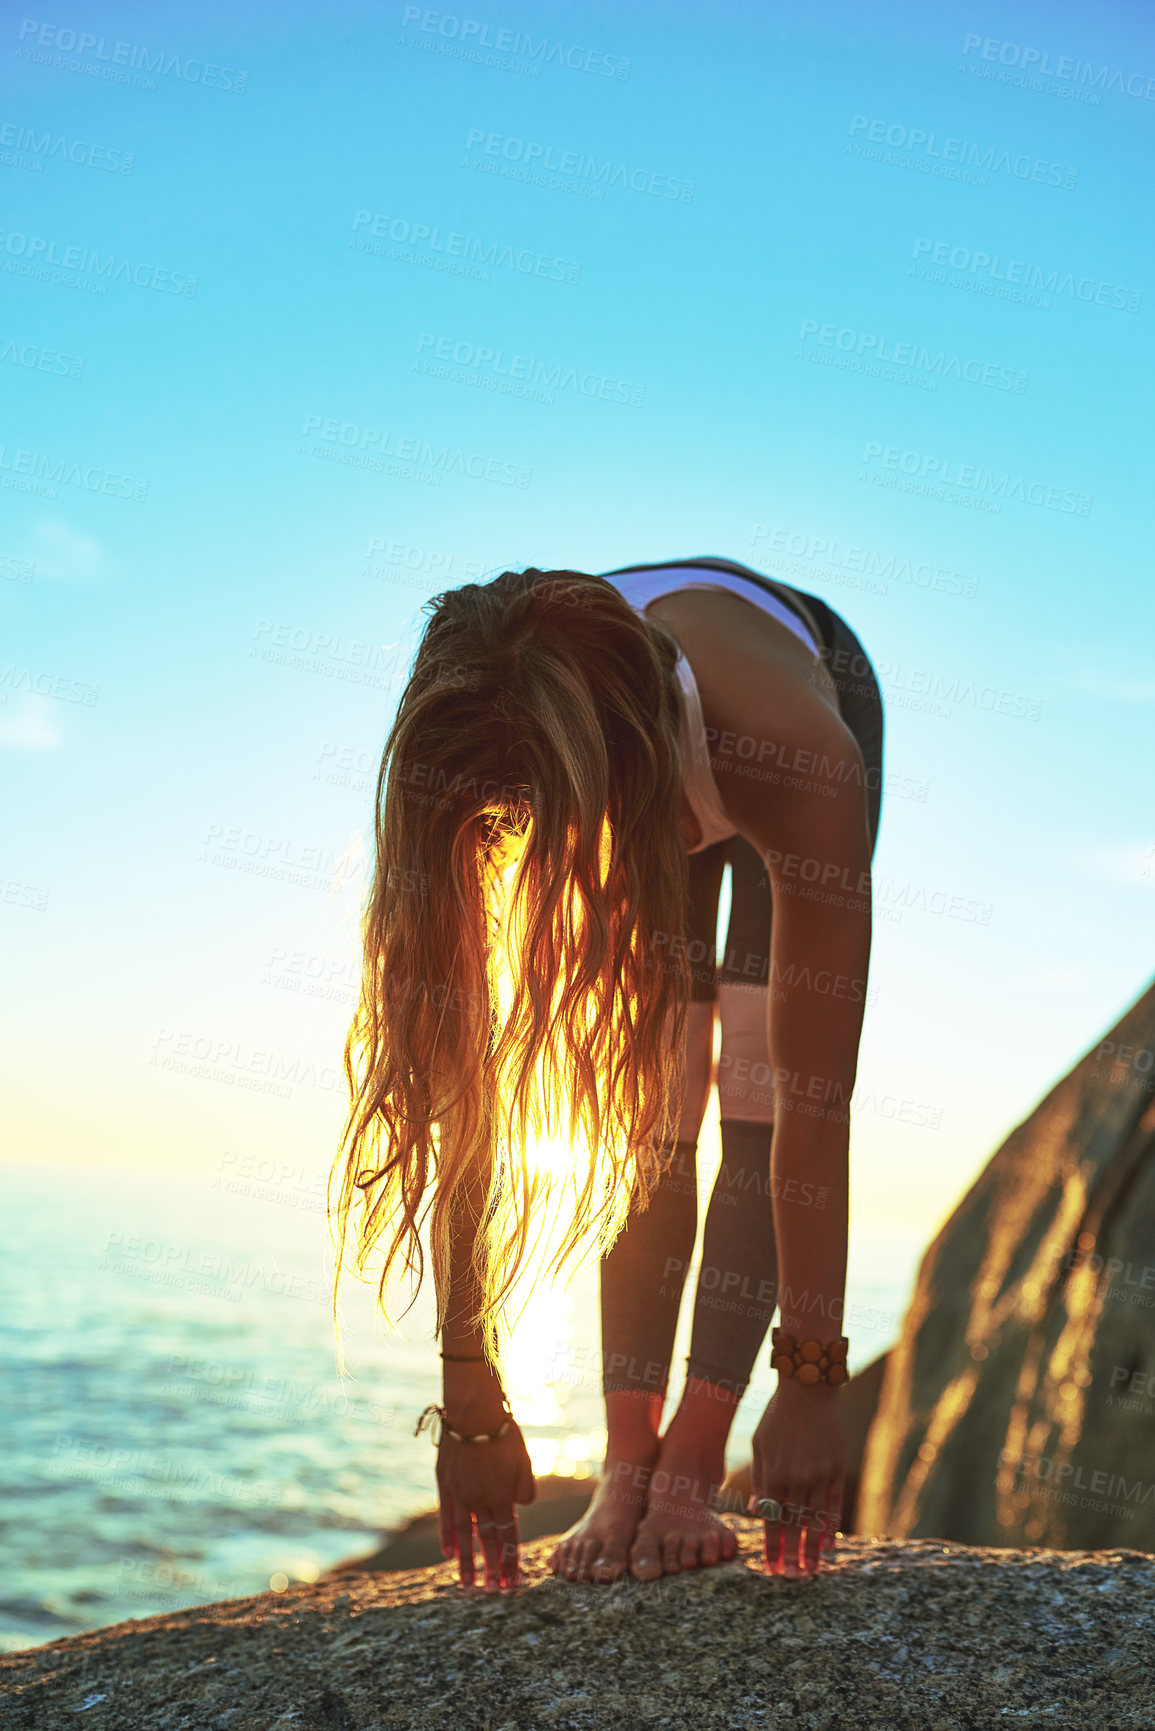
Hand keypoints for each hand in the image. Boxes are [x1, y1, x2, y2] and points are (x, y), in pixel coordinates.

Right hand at [435, 1394, 535, 1590]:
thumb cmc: (503, 1432)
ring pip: (464, 1535)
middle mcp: (480, 1500)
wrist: (472, 1412)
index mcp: (502, 1495)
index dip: (512, 1558)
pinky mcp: (445, 1485)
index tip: (514, 1581)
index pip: (509, 1534)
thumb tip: (521, 1506)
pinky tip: (447, 1554)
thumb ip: (525, 1486)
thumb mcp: (523, 1458)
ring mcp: (460, 1494)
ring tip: (469, 1586)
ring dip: (467, 1562)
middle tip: (495, 1592)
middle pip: (488, 1540)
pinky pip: (446, 1516)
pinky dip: (447, 1536)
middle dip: (493, 1567)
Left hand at [750, 1378, 844, 1577]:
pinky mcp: (838, 1468)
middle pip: (793, 1525)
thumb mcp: (760, 1443)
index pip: (771, 1519)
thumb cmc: (778, 1415)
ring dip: (811, 1548)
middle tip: (791, 1579)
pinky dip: (831, 1525)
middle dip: (791, 1555)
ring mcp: (819, 1474)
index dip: (771, 1546)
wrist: (809, 1387)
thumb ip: (760, 1479)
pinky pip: (834, 1503)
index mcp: (773, 1472)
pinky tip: (827, 1545)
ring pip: (815, 1519)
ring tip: (810, 1572)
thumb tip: (758, 1511)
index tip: (771, 1569)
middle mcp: (796, 1477)